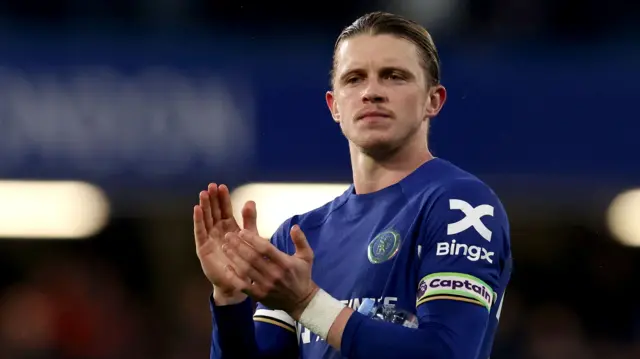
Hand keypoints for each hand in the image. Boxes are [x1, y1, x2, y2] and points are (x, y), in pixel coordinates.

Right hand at [193, 183, 257, 303]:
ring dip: (204, 206)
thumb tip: (250, 201)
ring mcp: (209, 238)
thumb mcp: (250, 237)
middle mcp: (217, 231)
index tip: (222, 186)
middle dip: (212, 199)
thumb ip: (249, 220)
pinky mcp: (203, 248)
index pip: (225, 210)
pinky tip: (197, 209)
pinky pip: (200, 231)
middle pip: (214, 211)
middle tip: (211, 185)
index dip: (223, 198)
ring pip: (206, 219)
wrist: (238, 282)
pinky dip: (198, 220)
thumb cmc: (245, 260)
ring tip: (203, 193)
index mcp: (229, 227)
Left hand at [222, 225, 318, 319]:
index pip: (265, 248)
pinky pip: (243, 285)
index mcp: (285, 263)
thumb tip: (294, 226)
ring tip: (225, 247)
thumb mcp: (307, 256)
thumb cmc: (302, 275)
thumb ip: (301, 240)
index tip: (241, 231)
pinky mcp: (259, 295)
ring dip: (234, 257)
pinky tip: (227, 266)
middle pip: (252, 257)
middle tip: (228, 236)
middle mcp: (274, 274)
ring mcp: (265, 286)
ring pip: (246, 270)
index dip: (252, 239)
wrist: (301, 301)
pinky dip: (234, 276)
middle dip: (238, 245)